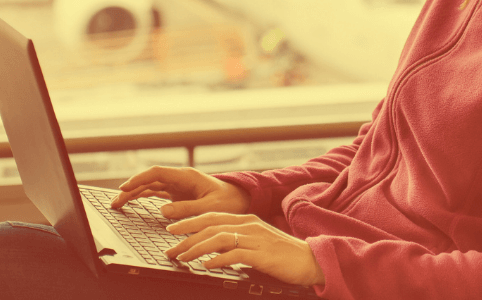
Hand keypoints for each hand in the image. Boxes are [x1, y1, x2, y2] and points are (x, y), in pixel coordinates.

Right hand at [109, 166, 250, 218]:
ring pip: (150, 187)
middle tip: (115, 202)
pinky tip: (131, 203)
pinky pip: (156, 194)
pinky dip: (143, 198)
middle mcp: (179, 179)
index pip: (157, 173)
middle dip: (130, 189)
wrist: (240, 200)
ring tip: (117, 204)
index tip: (125, 187)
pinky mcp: (178, 195)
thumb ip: (187, 209)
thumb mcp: (210, 207)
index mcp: (187, 176)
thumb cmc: (229, 202)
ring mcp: (178, 186)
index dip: (139, 179)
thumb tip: (163, 210)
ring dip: (133, 194)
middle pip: (149, 181)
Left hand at [165, 212, 324, 286]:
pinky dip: (218, 259)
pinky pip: (234, 254)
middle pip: (210, 225)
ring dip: (196, 248)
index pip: (212, 216)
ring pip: (218, 238)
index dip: (189, 222)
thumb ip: (237, 241)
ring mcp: (256, 238)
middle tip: (170, 247)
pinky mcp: (262, 254)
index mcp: (247, 219)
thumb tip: (213, 248)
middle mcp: (249, 224)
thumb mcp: (257, 242)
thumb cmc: (283, 254)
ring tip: (183, 257)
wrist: (311, 260)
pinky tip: (206, 264)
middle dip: (186, 236)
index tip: (172, 230)